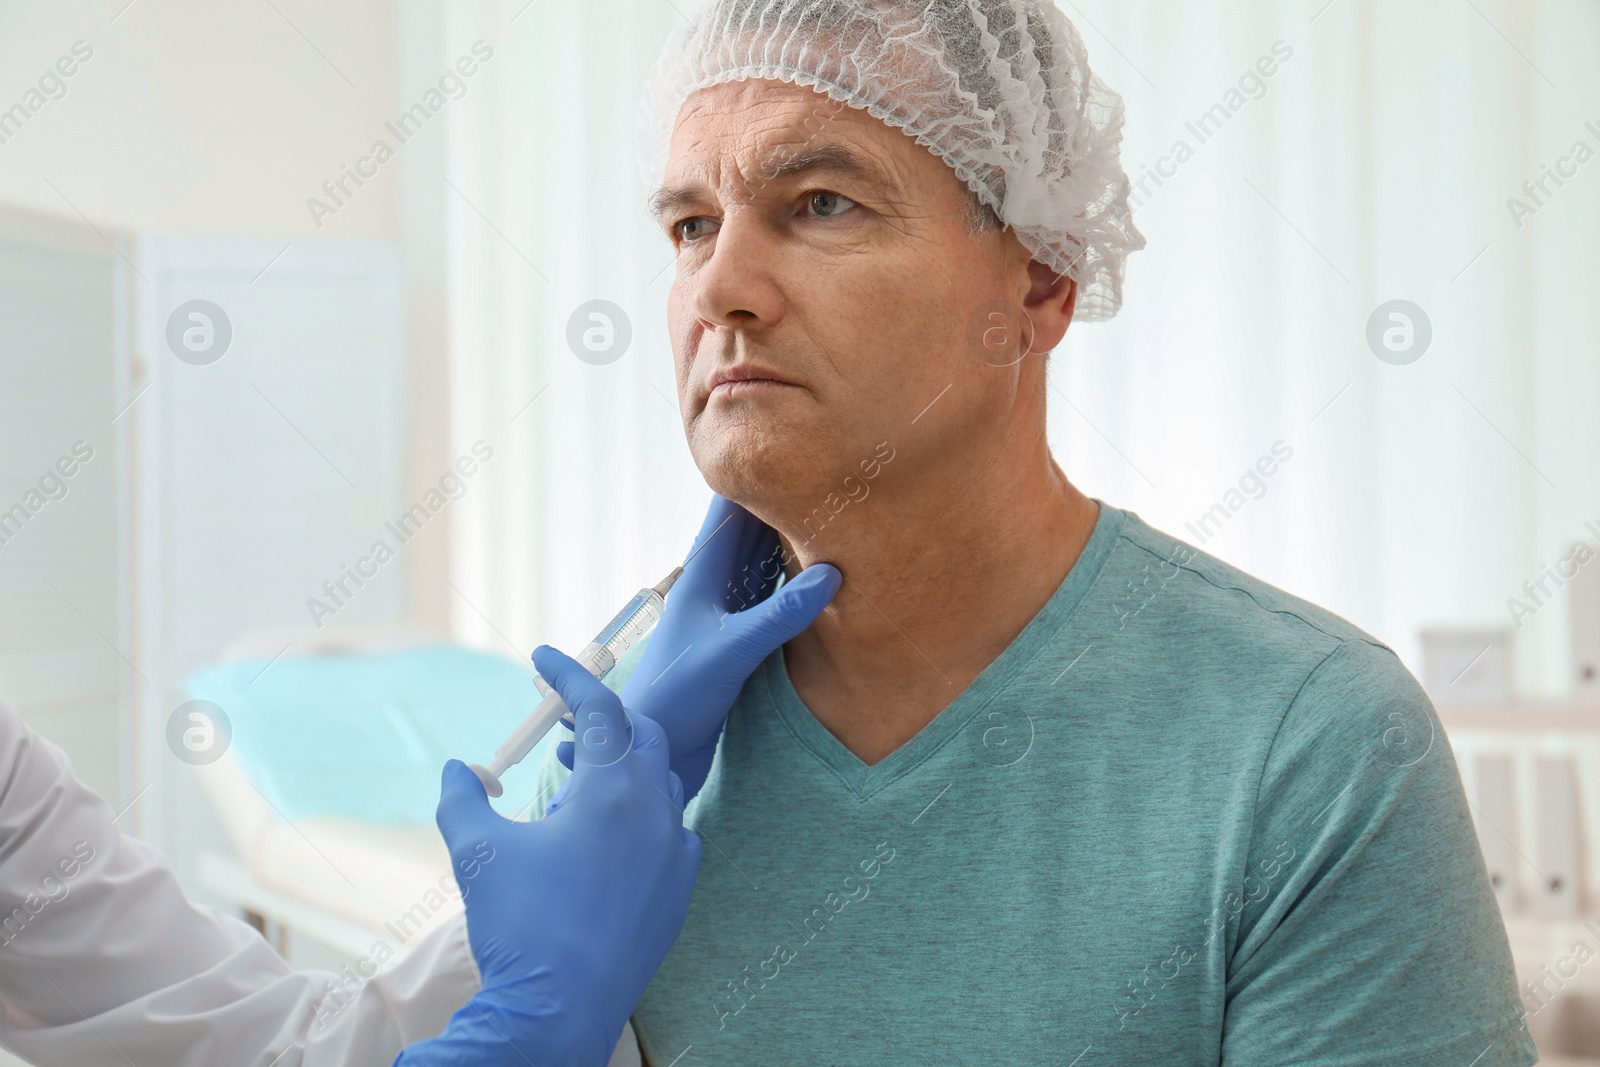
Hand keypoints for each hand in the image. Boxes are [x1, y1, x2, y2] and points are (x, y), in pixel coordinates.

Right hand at [396, 646, 699, 1066]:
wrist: (559, 1011)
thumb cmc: (519, 925)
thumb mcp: (477, 851)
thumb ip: (463, 798)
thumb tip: (458, 768)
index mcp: (611, 788)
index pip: (599, 706)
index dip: (570, 675)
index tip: (544, 656)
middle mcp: (654, 810)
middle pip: (642, 734)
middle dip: (604, 719)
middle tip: (563, 722)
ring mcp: (675, 851)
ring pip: (662, 781)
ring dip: (626, 767)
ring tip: (579, 778)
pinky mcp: (680, 890)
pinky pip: (672, 832)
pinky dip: (644, 817)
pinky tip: (611, 836)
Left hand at [556, 495, 839, 804]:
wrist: (652, 752)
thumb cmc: (676, 697)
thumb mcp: (732, 652)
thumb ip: (779, 615)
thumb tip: (831, 574)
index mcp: (701, 578)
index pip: (726, 511)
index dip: (751, 477)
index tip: (786, 446)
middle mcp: (710, 591)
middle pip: (747, 535)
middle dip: (779, 506)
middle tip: (822, 477)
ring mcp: (721, 618)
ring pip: (757, 567)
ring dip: (785, 545)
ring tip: (825, 517)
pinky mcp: (732, 646)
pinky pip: (765, 601)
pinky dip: (788, 585)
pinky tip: (811, 582)